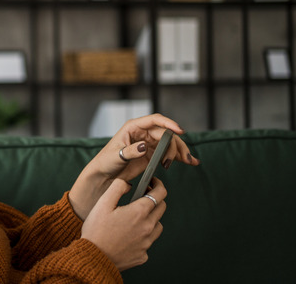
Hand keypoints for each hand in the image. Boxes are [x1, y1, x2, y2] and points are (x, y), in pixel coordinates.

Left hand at [68, 114, 198, 218]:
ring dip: (181, 151)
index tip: (180, 131)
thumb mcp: (116, 156)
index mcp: (133, 127)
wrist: (105, 176)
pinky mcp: (152, 154)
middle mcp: (143, 133)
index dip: (168, 123)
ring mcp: (149, 143)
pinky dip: (179, 157)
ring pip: (170, 143)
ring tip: (189, 161)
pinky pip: (169, 153)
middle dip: (175, 145)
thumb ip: (130, 151)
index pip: (154, 120)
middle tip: (175, 159)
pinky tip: (190, 161)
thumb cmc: (106, 162)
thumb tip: (144, 146)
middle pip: (166, 133)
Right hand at [80, 178, 166, 270]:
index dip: (158, 185)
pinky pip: (148, 242)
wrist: (93, 257)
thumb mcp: (102, 203)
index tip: (153, 182)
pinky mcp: (142, 255)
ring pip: (158, 225)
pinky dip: (143, 236)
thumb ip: (117, 187)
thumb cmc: (96, 231)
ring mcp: (146, 243)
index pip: (160, 194)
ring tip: (137, 217)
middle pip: (162, 208)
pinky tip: (131, 234)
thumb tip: (128, 184)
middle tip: (144, 196)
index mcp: (138, 212)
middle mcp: (147, 227)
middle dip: (156, 199)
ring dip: (152, 218)